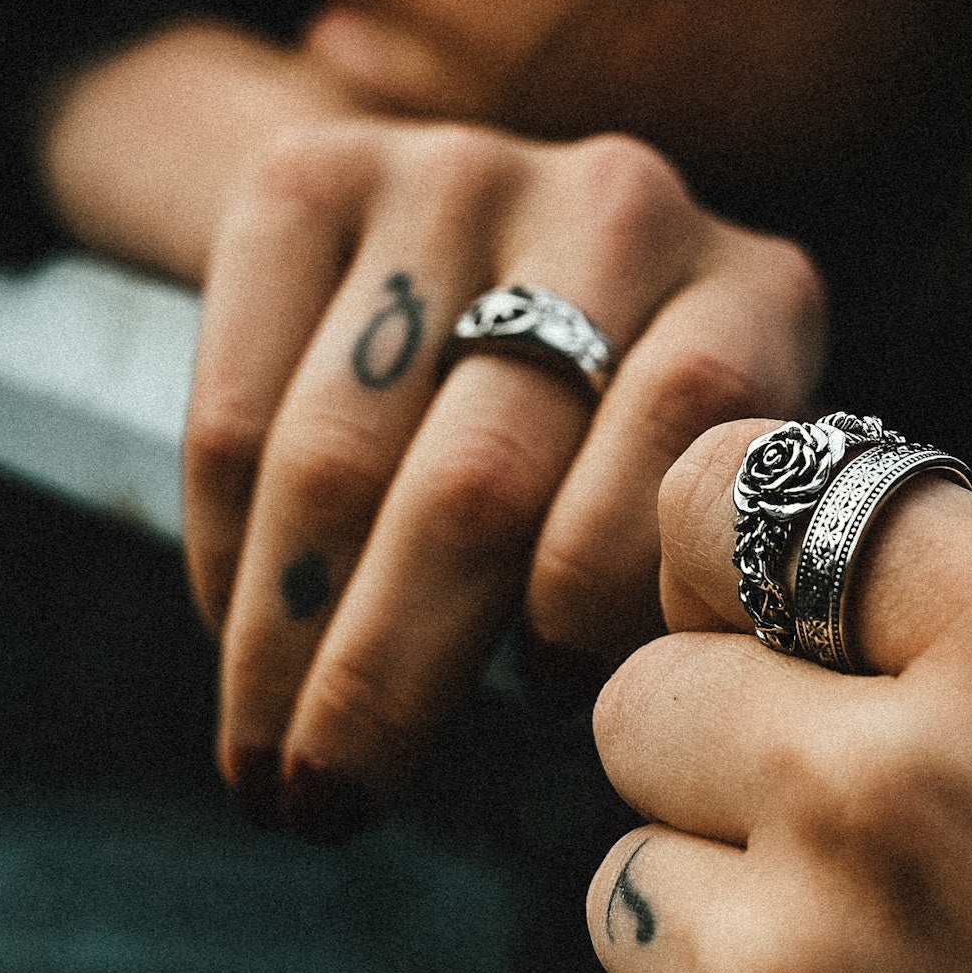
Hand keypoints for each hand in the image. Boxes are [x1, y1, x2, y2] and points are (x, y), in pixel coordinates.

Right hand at [182, 124, 824, 839]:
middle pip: (485, 476)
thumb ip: (677, 560)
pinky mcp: (316, 171)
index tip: (546, 712)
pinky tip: (235, 622)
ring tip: (266, 756)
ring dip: (286, 635)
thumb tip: (604, 724)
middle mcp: (615, 204)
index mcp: (750, 290)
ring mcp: (458, 172)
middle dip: (391, 671)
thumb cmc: (607, 409)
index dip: (602, 598)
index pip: (686, 447)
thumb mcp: (690, 466)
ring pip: (340, 450)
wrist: (467, 226)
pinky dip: (222, 540)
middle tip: (331, 800)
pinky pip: (241, 399)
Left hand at [589, 419, 971, 972]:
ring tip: (860, 935)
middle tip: (827, 794)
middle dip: (715, 739)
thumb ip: (965, 608)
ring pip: (630, 866)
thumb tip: (770, 572)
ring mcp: (829, 948)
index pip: (728, 490)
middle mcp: (915, 774)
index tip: (759, 601)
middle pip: (649, 691)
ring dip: (714, 895)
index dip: (721, 550)